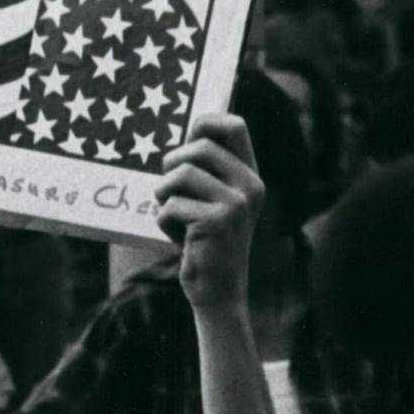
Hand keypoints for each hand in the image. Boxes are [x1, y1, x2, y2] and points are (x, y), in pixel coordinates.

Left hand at [155, 113, 263, 313]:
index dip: (205, 122)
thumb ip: (206, 171)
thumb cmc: (204, 241)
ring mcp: (235, 204)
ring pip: (179, 175)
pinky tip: (180, 239)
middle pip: (198, 148)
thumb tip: (188, 132)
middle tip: (167, 189)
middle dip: (170, 165)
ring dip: (163, 196)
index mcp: (250, 177)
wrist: (218, 291)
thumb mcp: (213, 202)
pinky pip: (170, 206)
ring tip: (174, 217)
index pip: (235, 126)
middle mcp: (249, 187)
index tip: (187, 137)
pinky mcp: (215, 222)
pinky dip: (164, 222)